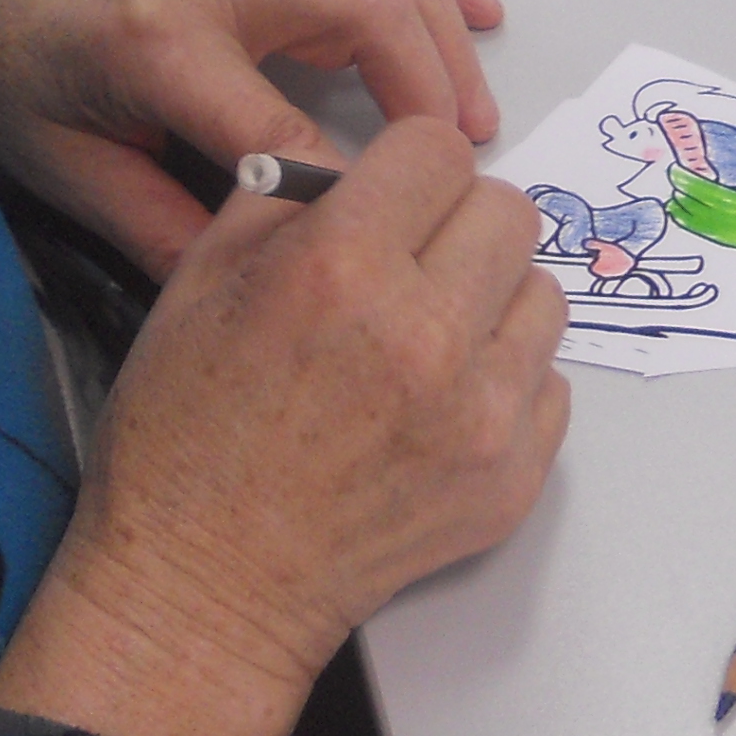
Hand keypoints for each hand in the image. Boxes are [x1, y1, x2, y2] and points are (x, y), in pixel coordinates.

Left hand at [0, 0, 504, 279]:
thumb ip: (163, 232)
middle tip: (458, 166)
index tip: (384, 241)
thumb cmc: (26, 81)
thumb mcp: (72, 174)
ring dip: (447, 28)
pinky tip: (477, 10)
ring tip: (475, 113)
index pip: (281, 125)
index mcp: (159, 42)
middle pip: (367, 6)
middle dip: (429, 88)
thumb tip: (253, 297)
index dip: (342, 189)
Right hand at [0, 118, 568, 735]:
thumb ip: (285, 198)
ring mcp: (480, 415)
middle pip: (509, 212)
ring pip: (543, 295)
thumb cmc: (185, 441)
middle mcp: (424, 335)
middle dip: (455, 225)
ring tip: (423, 339)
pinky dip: (503, 383)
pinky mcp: (511, 479)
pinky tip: (436, 405)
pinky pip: (550, 384)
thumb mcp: (198, 281)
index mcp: (339, 269)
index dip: (406, 169)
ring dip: (489, 302)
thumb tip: (355, 167)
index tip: (388, 198)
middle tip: (406, 266)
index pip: (440, 149)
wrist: (208, 586)